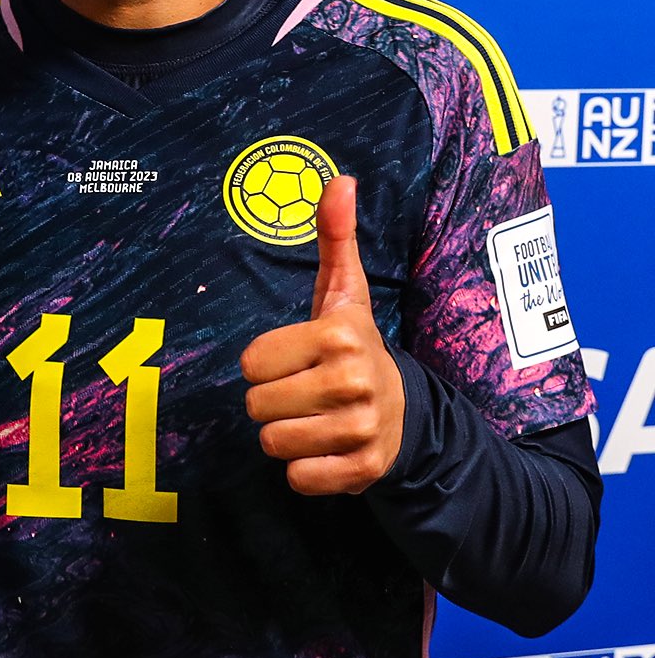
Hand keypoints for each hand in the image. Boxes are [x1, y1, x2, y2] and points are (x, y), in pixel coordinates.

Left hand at [241, 176, 404, 494]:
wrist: (405, 411)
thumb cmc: (352, 345)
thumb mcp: (342, 292)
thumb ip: (335, 237)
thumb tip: (341, 178)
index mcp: (340, 334)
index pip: (251, 362)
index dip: (266, 362)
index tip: (296, 358)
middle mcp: (353, 381)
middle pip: (256, 405)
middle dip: (271, 400)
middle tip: (303, 391)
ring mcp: (362, 430)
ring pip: (272, 443)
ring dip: (285, 435)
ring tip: (313, 417)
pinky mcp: (363, 472)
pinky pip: (297, 479)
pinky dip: (304, 470)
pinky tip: (326, 449)